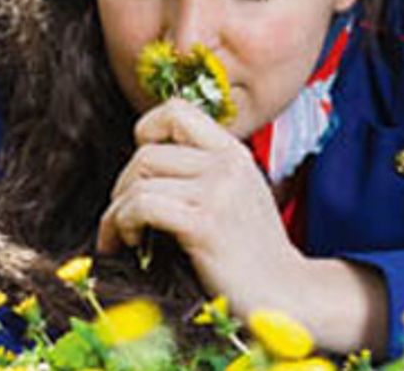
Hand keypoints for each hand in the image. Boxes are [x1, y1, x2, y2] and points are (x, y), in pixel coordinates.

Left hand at [96, 98, 305, 312]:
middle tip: (123, 215)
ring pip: (139, 177)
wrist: (285, 294)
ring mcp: (218, 192)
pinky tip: (130, 241)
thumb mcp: (237, 195)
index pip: (176, 110)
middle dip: (123, 185)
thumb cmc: (253, 253)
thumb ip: (204, 172)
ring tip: (122, 233)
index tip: (141, 169)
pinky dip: (122, 223)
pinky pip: (142, 205)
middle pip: (146, 151)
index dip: (146, 131)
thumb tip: (144, 165)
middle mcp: (227, 164)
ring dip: (117, 209)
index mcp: (234, 153)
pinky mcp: (205, 224)